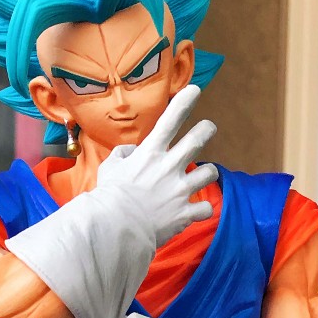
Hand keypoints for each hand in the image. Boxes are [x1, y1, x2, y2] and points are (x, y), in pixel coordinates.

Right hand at [95, 84, 218, 248]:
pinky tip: (197, 211)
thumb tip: (131, 152)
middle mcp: (169, 167)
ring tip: (203, 175)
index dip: (184, 102)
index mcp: (150, 153)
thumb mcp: (108, 168)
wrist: (115, 227)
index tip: (195, 90)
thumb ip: (122, 155)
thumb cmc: (108, 197)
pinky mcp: (185, 213)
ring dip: (208, 172)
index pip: (170, 120)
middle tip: (209, 127)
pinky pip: (205, 208)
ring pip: (209, 172)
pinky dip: (202, 209)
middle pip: (197, 140)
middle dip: (206, 129)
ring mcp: (180, 190)